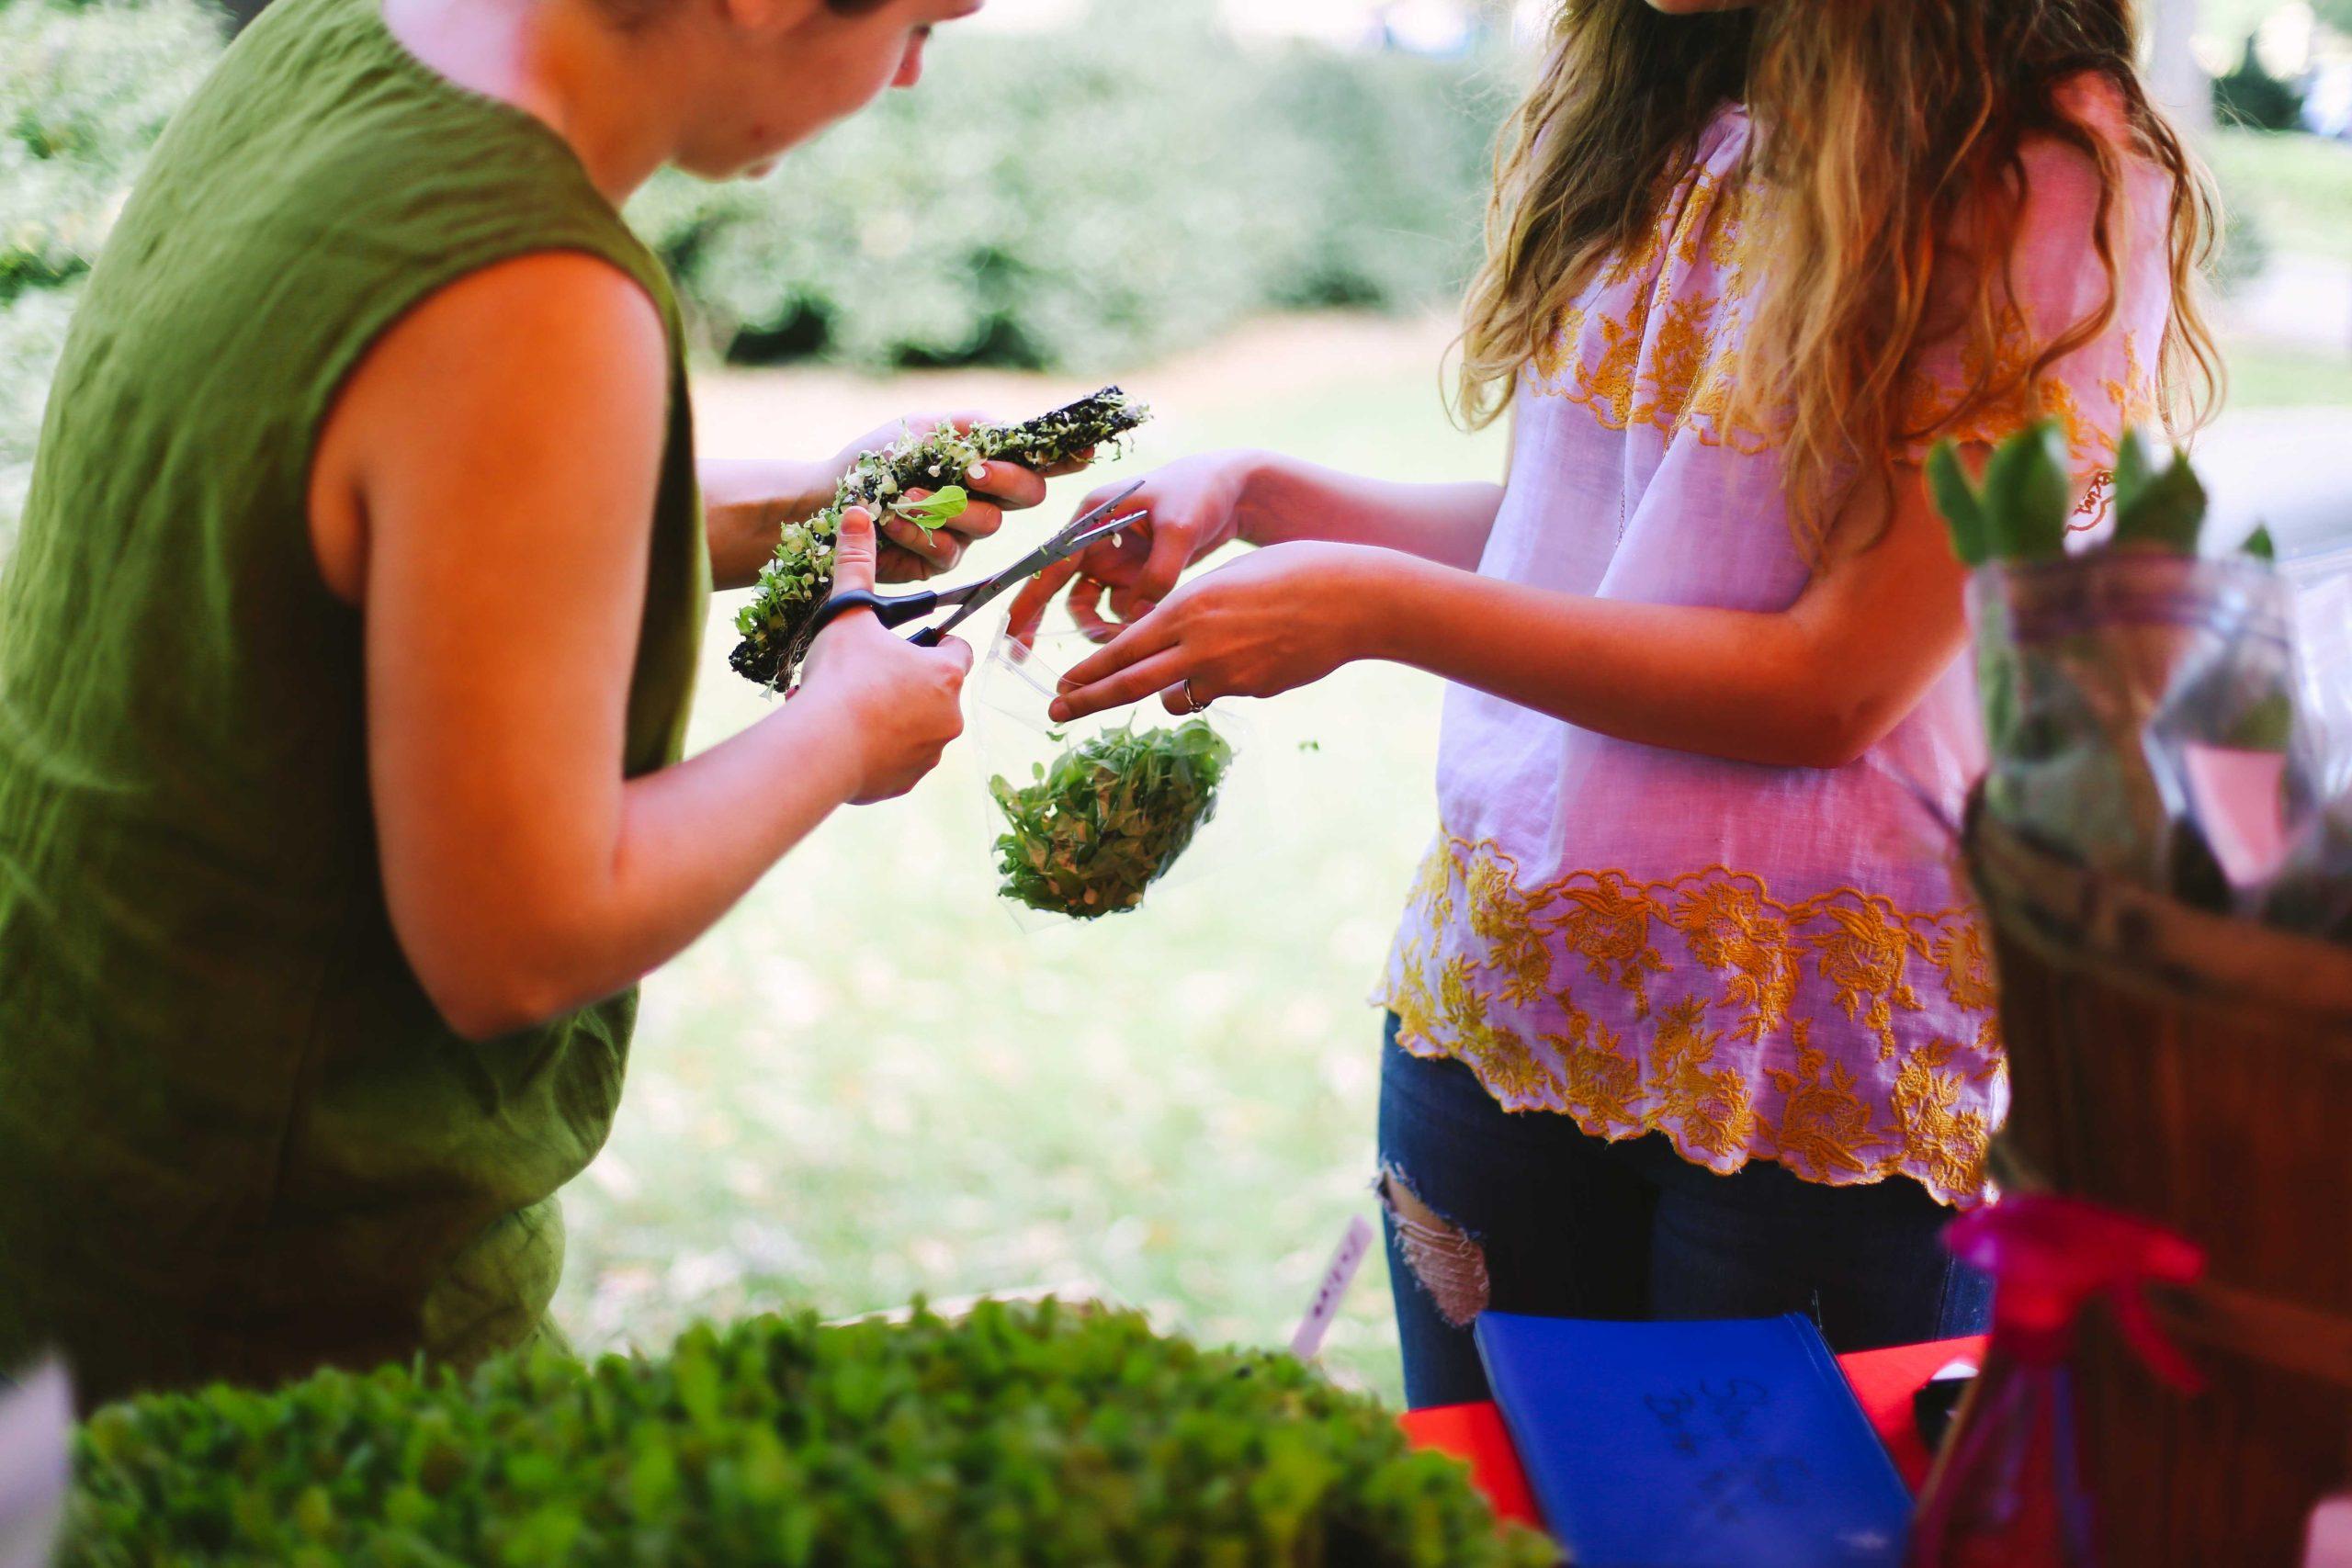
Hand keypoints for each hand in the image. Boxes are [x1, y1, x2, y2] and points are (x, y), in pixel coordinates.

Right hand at [797, 509, 972, 801]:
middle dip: (909, 681)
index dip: (936, 639)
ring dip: (894, 718)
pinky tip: (848, 741)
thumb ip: (858, 564)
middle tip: (870, 673)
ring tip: (854, 708)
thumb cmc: (842, 676)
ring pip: (918, 728)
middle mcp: (949, 717)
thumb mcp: (849, 614)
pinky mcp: (903, 783)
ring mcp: (928, 755)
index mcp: (946, 673)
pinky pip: (896, 763)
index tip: (913, 638)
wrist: (820, 748)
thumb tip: (859, 512)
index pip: (958, 648)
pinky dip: (878, 753)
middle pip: (937, 691)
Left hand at [829, 411, 1088, 582]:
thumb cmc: (873, 458)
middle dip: (1006, 482)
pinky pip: (949, 551)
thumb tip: (1015, 429)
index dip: (1066, 458)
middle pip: (1029, 494)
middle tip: (973, 472)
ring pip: (988, 524)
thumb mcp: (922, 429)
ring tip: (906, 493)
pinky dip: (919, 531)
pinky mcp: (938, 563)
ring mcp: (964, 532)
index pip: (1037, 458)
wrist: (823, 497)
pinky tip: (892, 520)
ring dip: (946, 506)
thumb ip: (970, 427)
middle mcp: (984, 497)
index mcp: (985, 460)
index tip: (1084, 452)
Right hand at [1005, 452, 1257, 644]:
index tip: (1012, 630)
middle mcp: (1096, 537)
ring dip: (1098, 625)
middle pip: (1058, 586)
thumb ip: (1158, 573)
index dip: (1030, 598)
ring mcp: (1115, 557)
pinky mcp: (1135, 572)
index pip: (1052, 561)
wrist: (1234, 488)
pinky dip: (1127, 622)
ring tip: (1119, 642)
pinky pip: (1120, 606)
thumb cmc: (1201, 491)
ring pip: (1091, 603)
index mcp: (1093, 514)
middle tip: (1025, 654)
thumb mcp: (1180, 528)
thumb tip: (1137, 617)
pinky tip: (1145, 628)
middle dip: (1043, 618)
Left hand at [1046, 541, 1390, 722]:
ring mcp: (1226, 672)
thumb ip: (1187, 614)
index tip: (1062, 686)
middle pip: (1129, 684)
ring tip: (1188, 671)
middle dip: (1088, 701)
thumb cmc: (1288, 572)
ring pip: (1174, 698)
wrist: (1349, 597)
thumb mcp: (1223, 581)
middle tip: (1055, 714)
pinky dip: (1215, 684)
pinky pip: (1216, 694)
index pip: (1122, 648)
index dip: (1089, 671)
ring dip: (1167, 695)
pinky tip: (1248, 657)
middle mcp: (1198, 643)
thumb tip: (1163, 647)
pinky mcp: (1252, 690)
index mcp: (1186, 607)